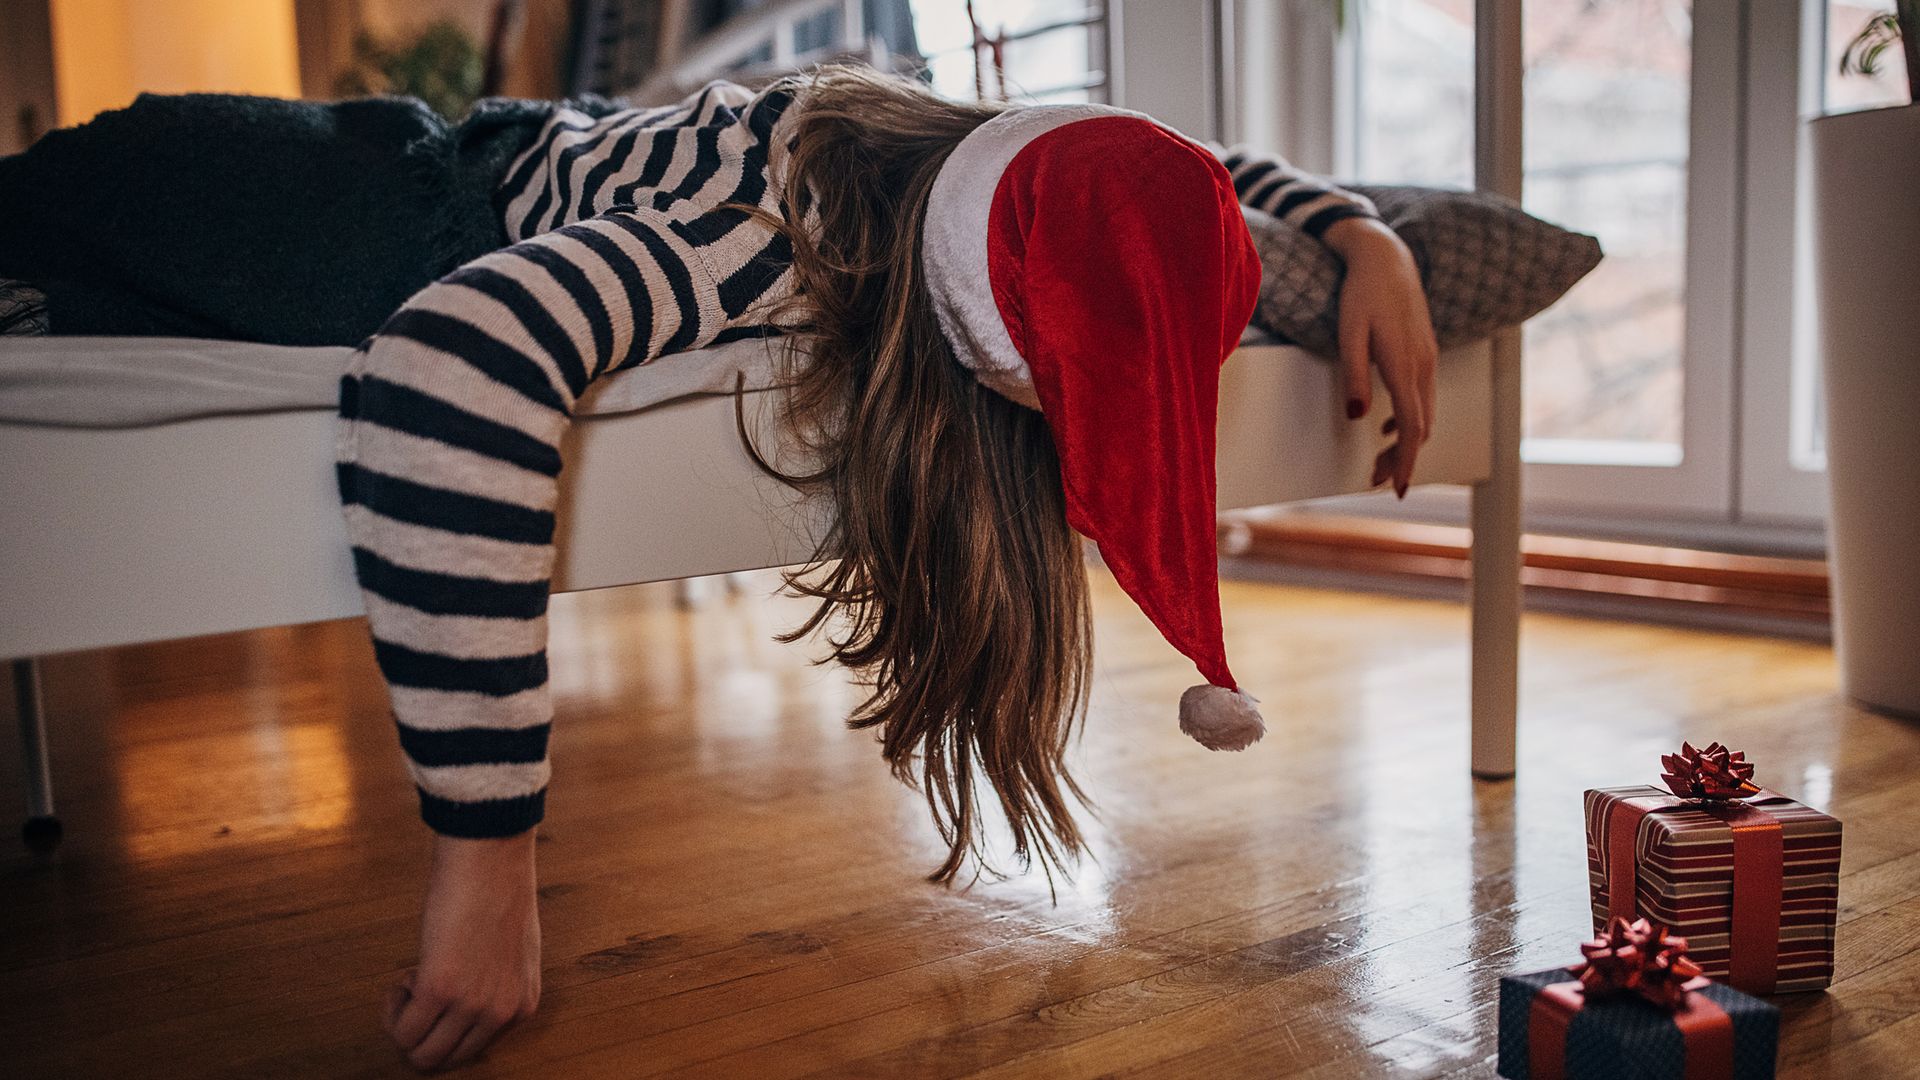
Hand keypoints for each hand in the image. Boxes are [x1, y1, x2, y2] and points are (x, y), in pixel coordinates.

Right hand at [387, 832, 542, 1070]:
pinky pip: (402, 1030)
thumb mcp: (514, 951)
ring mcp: (472, 1004)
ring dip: (404, 1022)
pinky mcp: (439, 988)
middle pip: (445, 1060)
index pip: (473, 1050)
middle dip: (421, 1031)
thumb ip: (497, 983)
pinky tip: (408, 971)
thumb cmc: (499, 892)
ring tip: (413, 980)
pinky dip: (393, 1008)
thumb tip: (465, 1005)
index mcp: (523, 1005)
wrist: (491, 856)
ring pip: (420, 1055)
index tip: (444, 989)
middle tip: (419, 990)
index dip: (447, 1023)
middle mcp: (502, 1013)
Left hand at [1323, 217, 1438, 498]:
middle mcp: (1422, 366)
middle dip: (1400, 460)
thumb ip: (1354, 375)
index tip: (1396, 489)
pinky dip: (1408, 420)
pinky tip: (1386, 428)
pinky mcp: (1424, 353)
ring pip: (1424, 414)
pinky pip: (1422, 397)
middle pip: (1419, 428)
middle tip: (1374, 481)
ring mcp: (1427, 359)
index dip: (1405, 462)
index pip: (1411, 428)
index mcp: (1404, 366)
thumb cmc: (1361, 294)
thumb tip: (1358, 417)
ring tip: (1377, 463)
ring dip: (1404, 443)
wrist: (1386, 257)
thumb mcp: (1348, 334)